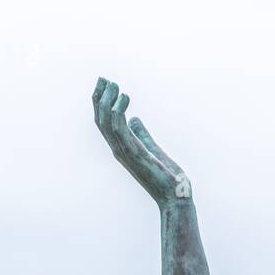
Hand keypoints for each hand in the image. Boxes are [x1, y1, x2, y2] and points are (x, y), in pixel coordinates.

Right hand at [92, 77, 189, 207]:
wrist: (175, 196)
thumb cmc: (166, 176)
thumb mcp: (152, 149)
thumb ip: (141, 134)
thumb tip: (135, 120)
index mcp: (122, 148)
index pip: (104, 123)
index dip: (101, 103)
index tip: (105, 84)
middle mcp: (119, 150)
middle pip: (100, 120)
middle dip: (100, 98)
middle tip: (103, 78)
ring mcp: (124, 152)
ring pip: (106, 123)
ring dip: (108, 101)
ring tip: (115, 84)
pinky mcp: (134, 153)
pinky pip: (119, 129)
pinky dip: (119, 111)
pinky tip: (125, 97)